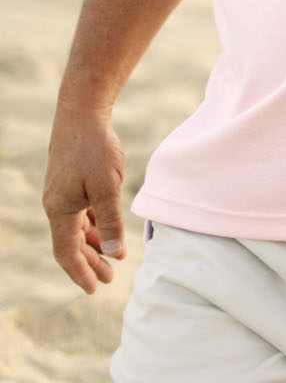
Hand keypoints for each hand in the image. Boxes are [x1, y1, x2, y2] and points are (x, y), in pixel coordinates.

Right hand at [43, 103, 126, 293]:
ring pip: (76, 228)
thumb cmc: (94, 147)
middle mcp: (56, 205)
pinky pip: (80, 212)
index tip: (96, 289)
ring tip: (113, 256)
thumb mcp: (106, 185)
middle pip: (71, 244)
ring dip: (94, 243)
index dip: (81, 272)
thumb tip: (114, 253)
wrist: (82, 111)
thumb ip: (110, 220)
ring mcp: (62, 193)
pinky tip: (107, 227)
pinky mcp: (71, 181)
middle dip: (90, 262)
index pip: (67, 253)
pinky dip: (93, 224)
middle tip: (110, 278)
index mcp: (59, 210)